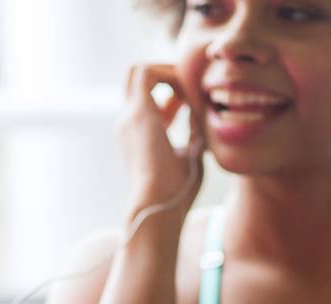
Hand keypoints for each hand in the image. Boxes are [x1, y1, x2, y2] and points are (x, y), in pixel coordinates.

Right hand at [120, 64, 205, 218]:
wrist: (159, 206)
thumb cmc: (177, 192)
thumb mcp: (189, 155)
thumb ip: (193, 133)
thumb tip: (203, 114)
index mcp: (135, 135)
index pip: (147, 98)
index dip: (171, 94)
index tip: (192, 107)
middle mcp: (126, 122)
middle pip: (135, 77)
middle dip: (165, 74)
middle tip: (189, 88)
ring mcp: (128, 116)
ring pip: (138, 70)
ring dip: (166, 72)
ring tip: (190, 90)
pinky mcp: (138, 113)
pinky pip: (148, 73)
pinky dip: (170, 75)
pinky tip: (189, 94)